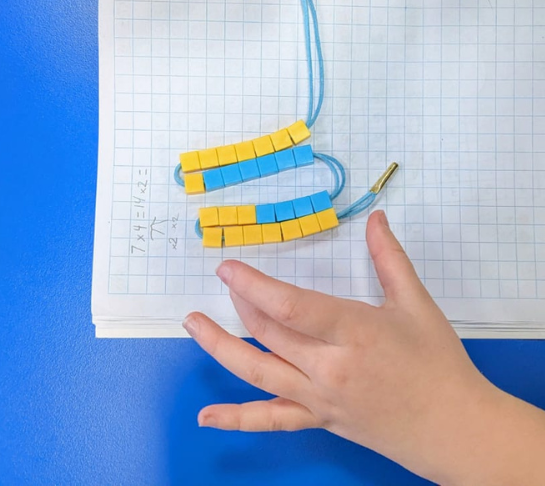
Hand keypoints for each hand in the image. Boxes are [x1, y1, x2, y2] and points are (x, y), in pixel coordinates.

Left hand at [184, 210, 544, 484]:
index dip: (253, 285)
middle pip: (268, 332)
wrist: (456, 429)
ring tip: (192, 324)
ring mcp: (319, 397)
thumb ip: (388, 258)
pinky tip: (206, 417)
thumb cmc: (438, 365)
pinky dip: (236, 419)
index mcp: (353, 332)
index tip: (227, 268)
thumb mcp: (416, 304)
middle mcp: (329, 367)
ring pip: (257, 371)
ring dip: (220, 347)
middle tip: (226, 283)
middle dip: (241, 304)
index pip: (290, 306)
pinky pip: (270, 420)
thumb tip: (374, 218)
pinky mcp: (318, 419)